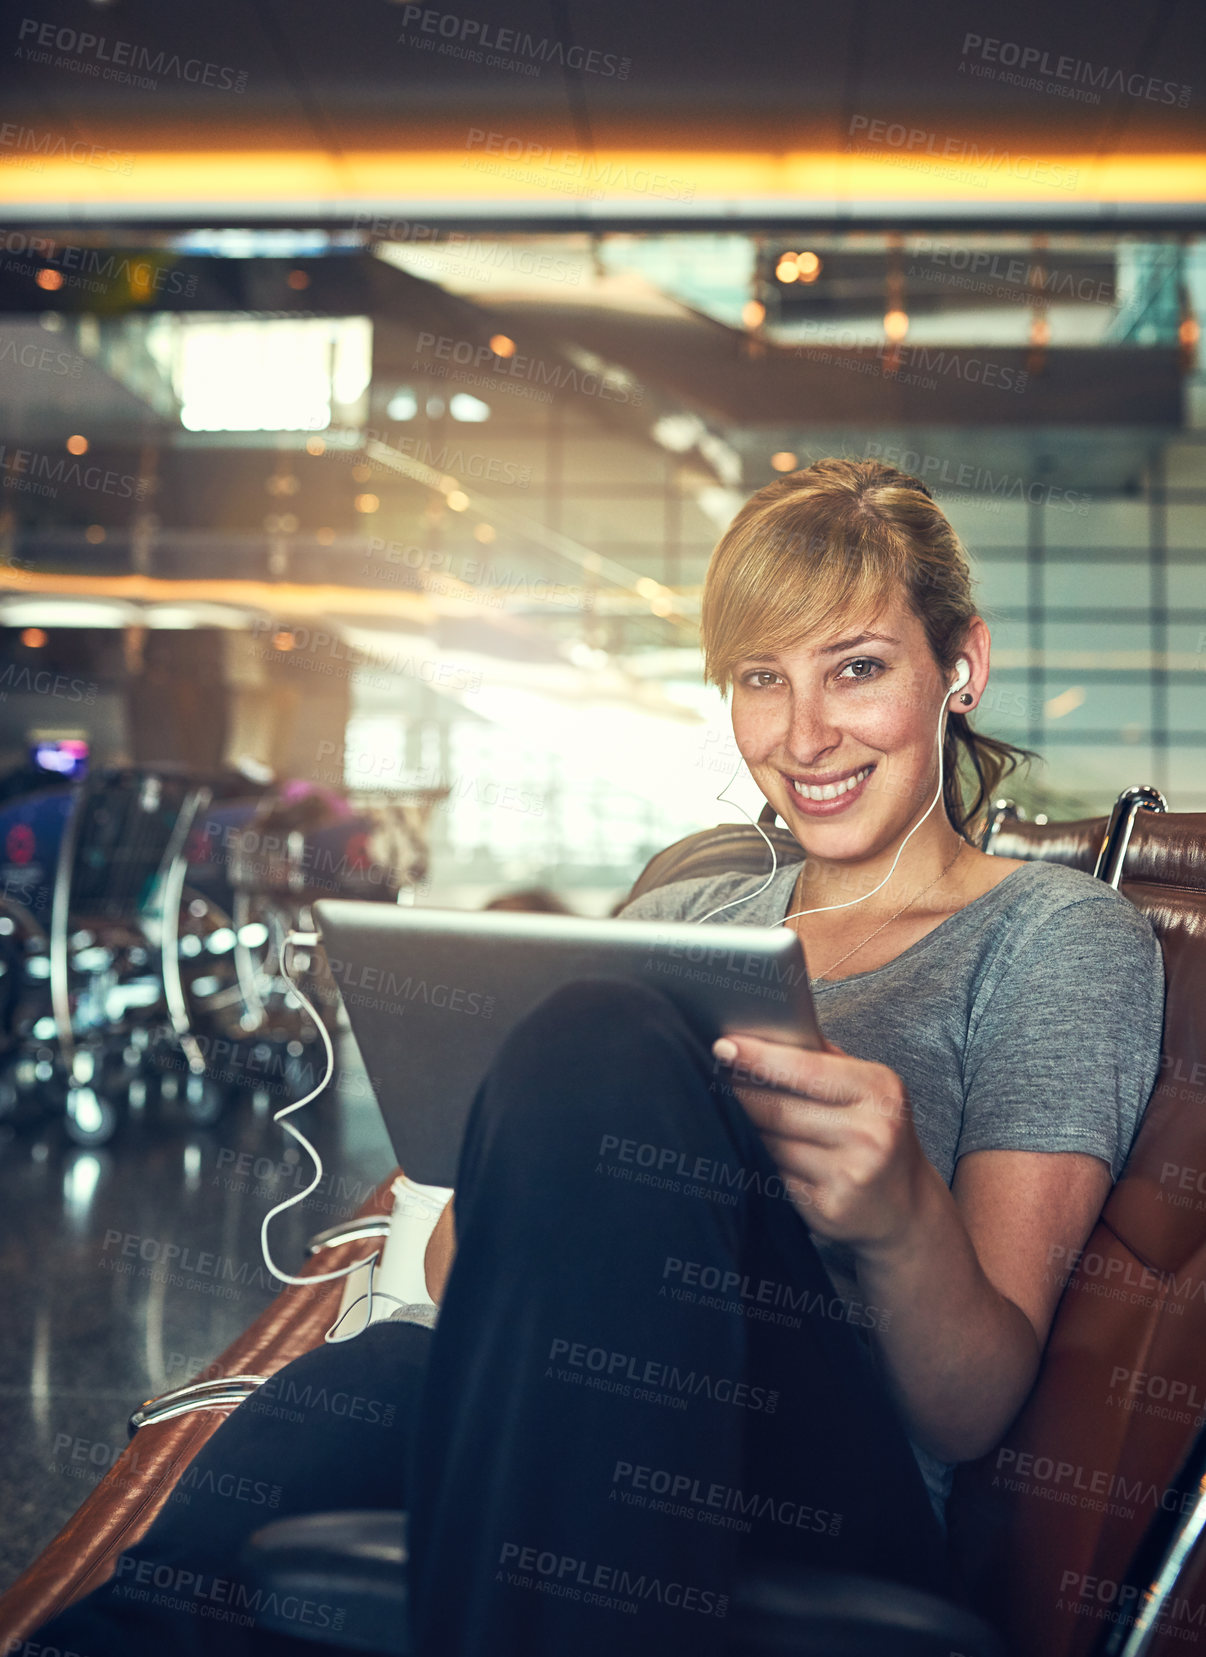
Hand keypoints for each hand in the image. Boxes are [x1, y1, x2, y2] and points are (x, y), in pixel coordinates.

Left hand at [711, 1032, 928, 1254]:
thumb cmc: (875, 1132)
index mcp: (879, 1090)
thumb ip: (823, 1058)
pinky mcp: (828, 1209)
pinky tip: (748, 1150)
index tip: (722, 1046)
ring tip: (725, 1111)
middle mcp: (870, 1133)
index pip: (806, 1069)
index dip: (758, 1058)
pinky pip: (774, 1176)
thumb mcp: (867, 1088)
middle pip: (779, 1110)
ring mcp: (850, 1175)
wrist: (906, 1209)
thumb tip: (762, 1029)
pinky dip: (757, 1161)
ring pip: (771, 1145)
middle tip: (710, 1077)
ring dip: (744, 1128)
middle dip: (738, 1093)